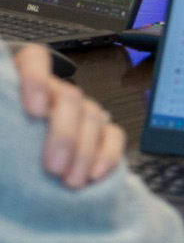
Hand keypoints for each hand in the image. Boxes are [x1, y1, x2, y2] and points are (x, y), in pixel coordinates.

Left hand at [12, 43, 123, 187]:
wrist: (14, 169)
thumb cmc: (2, 148)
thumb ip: (1, 124)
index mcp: (21, 84)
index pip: (34, 60)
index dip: (36, 79)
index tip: (34, 110)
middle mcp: (54, 94)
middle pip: (70, 97)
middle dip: (64, 134)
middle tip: (53, 167)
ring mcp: (80, 112)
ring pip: (93, 118)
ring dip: (83, 153)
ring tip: (70, 181)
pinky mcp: (98, 134)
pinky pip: (113, 136)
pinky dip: (107, 155)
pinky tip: (94, 175)